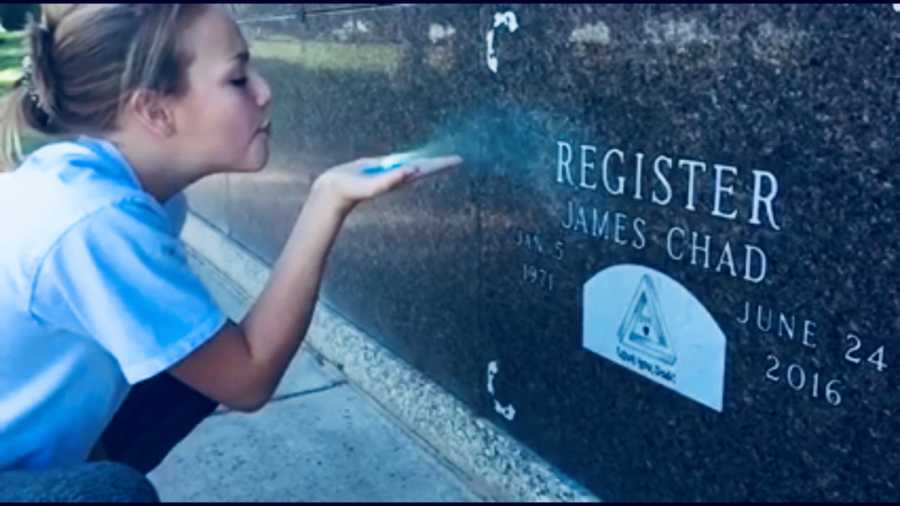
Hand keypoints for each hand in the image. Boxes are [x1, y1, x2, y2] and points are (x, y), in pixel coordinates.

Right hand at [312, 154, 462, 213]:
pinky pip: (399, 161)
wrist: (335, 190)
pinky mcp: (379, 167)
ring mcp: (389, 172)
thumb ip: (391, 179)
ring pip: (413, 164)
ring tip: (442, 160)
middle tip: (458, 159)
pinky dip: (410, 158)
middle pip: (424, 167)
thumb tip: (412, 170)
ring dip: (427, 162)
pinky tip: (415, 159)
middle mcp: (398, 176)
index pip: (426, 169)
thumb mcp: (373, 184)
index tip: (459, 160)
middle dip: (440, 163)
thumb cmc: (353, 189)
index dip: (442, 164)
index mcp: (401, 179)